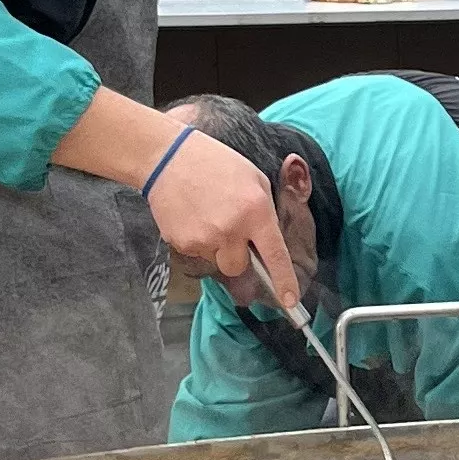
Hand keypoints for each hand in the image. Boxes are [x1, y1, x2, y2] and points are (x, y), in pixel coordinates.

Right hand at [142, 129, 294, 303]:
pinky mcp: (180, 242)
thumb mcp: (254, 179)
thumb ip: (264, 212)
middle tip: (229, 229)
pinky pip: (196, 253)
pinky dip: (196, 240)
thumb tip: (264, 243)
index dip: (284, 281)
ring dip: (216, 246)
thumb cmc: (217, 163)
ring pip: (217, 260)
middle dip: (237, 255)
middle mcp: (231, 230)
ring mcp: (203, 239)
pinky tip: (192, 216)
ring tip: (207, 215)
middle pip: (239, 267)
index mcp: (255, 211)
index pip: (275, 255)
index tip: (291, 302)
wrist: (167, 158)